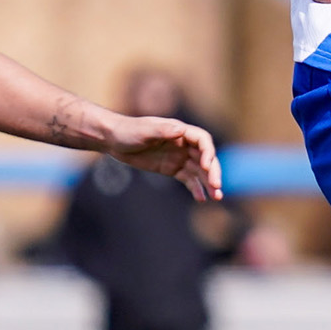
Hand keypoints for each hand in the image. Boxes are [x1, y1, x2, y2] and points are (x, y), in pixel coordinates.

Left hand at [107, 115, 223, 200]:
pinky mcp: (171, 168)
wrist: (113, 140)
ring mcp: (178, 157)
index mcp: (179, 131)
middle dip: (213, 172)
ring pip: (199, 171)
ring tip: (216, 197)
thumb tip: (181, 130)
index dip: (208, 153)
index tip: (206, 166)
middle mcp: (183, 144)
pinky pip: (188, 179)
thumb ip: (162, 131)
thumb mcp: (144, 131)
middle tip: (217, 187)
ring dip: (209, 183)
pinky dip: (196, 188)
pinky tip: (201, 199)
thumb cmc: (128, 131)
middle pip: (205, 158)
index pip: (202, 141)